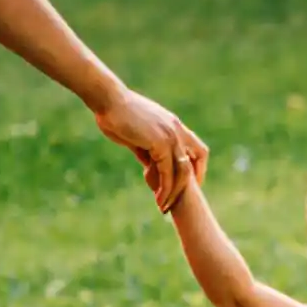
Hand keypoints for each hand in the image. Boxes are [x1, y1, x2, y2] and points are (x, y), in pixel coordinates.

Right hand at [91, 84, 206, 209]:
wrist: (108, 100)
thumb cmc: (116, 114)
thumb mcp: (137, 134)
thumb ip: (147, 149)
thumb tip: (149, 163)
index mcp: (174, 125)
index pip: (197, 149)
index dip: (197, 168)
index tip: (189, 185)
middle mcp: (177, 130)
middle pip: (195, 162)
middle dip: (188, 186)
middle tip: (176, 202)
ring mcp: (171, 136)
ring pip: (182, 171)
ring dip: (174, 192)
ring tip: (163, 207)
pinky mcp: (160, 143)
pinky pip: (167, 172)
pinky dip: (164, 188)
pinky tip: (157, 198)